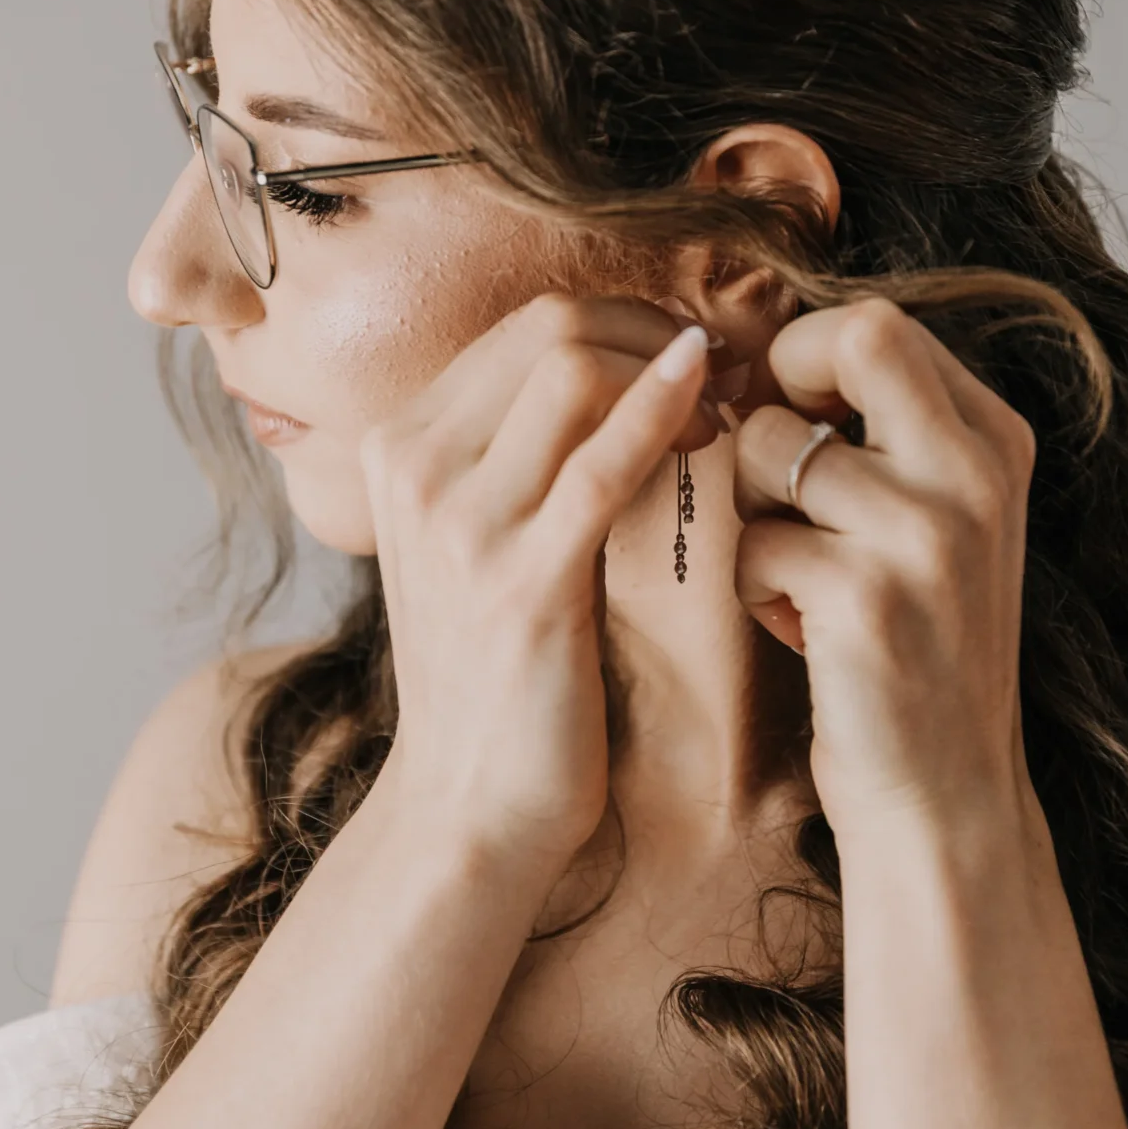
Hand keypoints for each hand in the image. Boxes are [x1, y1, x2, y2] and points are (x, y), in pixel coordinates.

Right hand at [365, 292, 726, 870]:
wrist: (467, 806)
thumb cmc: (493, 671)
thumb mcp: (476, 540)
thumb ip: (514, 455)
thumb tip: (616, 372)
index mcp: (401, 446)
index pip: (525, 326)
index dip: (626, 322)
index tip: (693, 357)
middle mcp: (415, 467)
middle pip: (549, 326)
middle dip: (654, 329)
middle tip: (726, 372)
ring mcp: (460, 523)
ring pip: (574, 368)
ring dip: (671, 371)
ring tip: (726, 413)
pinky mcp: (523, 582)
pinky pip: (604, 463)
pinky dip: (664, 414)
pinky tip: (710, 409)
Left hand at [728, 296, 1037, 826]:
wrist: (945, 796)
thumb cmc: (914, 646)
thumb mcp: (936, 520)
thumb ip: (886, 430)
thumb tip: (768, 346)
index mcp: (995, 442)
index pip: (878, 324)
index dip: (803, 360)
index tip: (792, 423)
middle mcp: (976, 476)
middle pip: (850, 339)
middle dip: (776, 389)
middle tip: (777, 469)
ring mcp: (927, 536)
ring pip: (767, 448)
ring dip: (753, 511)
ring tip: (798, 573)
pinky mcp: (866, 600)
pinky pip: (753, 541)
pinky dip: (755, 586)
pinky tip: (802, 632)